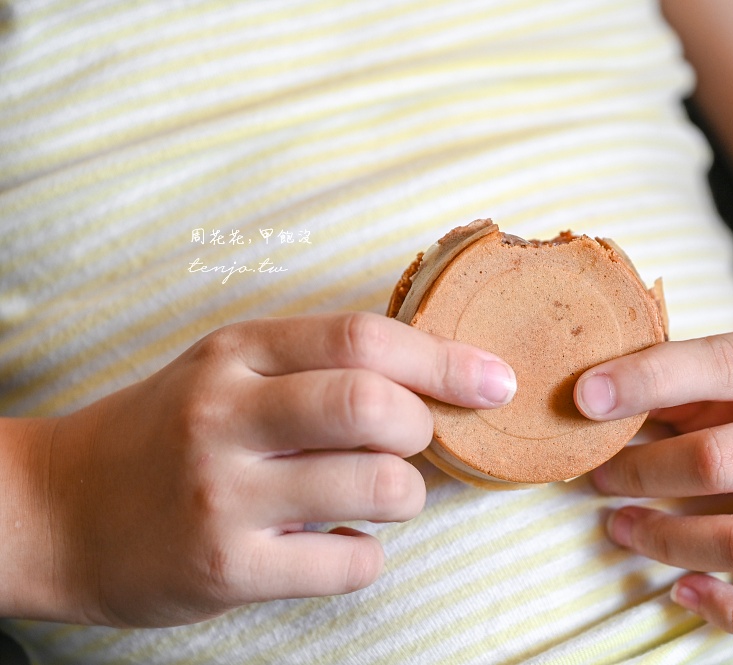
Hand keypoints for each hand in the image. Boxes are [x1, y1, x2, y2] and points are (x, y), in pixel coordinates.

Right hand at [40, 312, 515, 626]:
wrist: (54, 511)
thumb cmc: (162, 433)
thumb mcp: (225, 371)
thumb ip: (313, 364)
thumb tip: (429, 377)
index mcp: (236, 354)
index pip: (362, 339)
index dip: (444, 359)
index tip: (494, 380)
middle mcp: (226, 416)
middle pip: (373, 405)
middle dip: (423, 427)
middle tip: (412, 441)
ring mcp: (222, 495)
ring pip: (377, 486)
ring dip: (405, 494)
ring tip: (380, 493)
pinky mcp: (223, 568)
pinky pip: (348, 562)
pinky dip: (368, 553)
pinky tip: (341, 543)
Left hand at [575, 323, 732, 639]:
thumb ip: (673, 378)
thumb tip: (590, 399)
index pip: (724, 363)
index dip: (647, 380)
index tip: (584, 397)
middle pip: (724, 461)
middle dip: (643, 471)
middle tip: (598, 475)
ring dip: (665, 539)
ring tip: (621, 524)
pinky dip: (732, 613)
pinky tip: (683, 590)